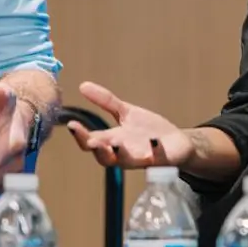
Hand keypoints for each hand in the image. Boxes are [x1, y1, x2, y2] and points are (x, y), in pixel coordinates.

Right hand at [65, 82, 192, 168]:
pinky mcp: (162, 159)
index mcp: (113, 142)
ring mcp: (142, 157)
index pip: (91, 142)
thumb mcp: (126, 113)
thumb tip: (83, 85)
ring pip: (128, 161)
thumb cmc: (147, 131)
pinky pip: (158, 157)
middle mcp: (124, 153)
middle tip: (91, 141)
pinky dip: (155, 150)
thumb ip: (106, 102)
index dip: (80, 135)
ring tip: (118, 143)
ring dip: (122, 153)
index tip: (71, 124)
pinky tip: (154, 141)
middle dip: (98, 150)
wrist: (176, 143)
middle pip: (105, 157)